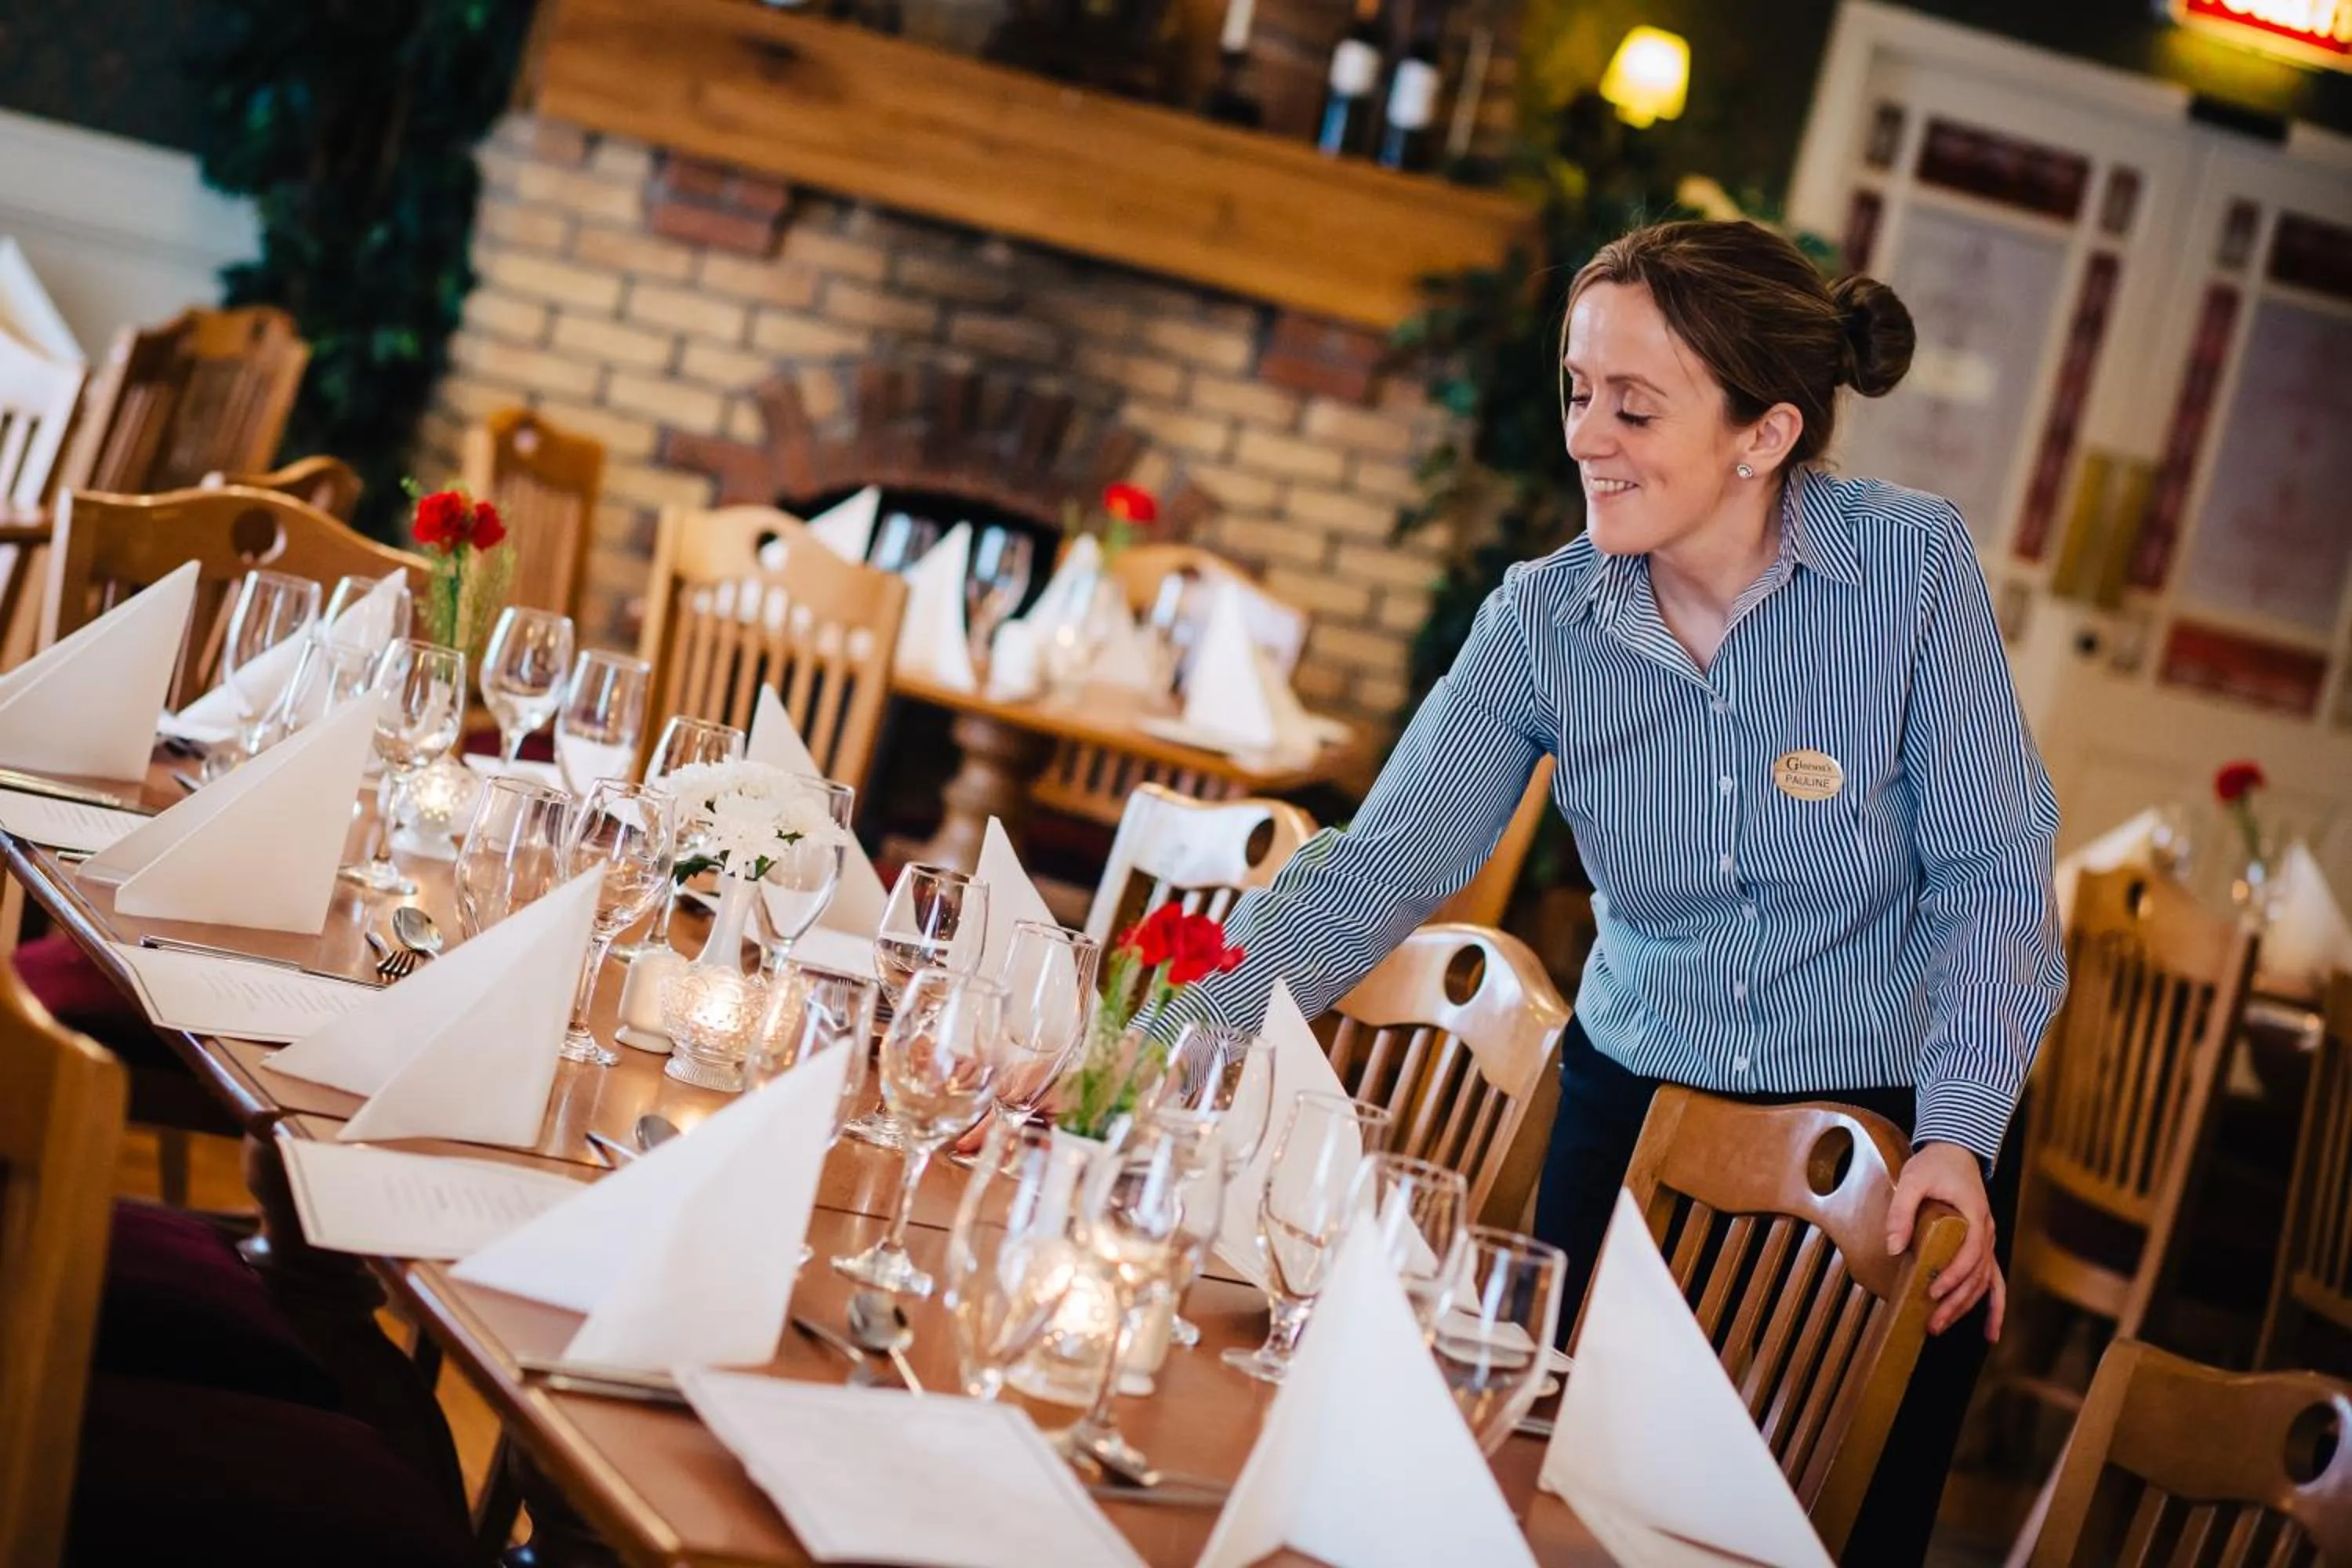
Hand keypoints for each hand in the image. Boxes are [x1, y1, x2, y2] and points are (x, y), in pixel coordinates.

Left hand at [1885, 1140, 2004, 1341]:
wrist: (1956, 1151)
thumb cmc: (1935, 1165)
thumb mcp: (1912, 1180)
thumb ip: (1901, 1211)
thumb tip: (1893, 1248)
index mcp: (1974, 1215)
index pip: (1970, 1253)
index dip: (1953, 1275)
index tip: (1932, 1290)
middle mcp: (1987, 1231)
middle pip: (1977, 1275)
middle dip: (1955, 1302)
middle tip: (1932, 1322)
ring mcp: (1988, 1241)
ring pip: (1984, 1282)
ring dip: (1966, 1307)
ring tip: (1940, 1326)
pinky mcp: (1983, 1246)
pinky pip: (1994, 1281)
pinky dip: (1994, 1307)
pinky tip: (1990, 1333)